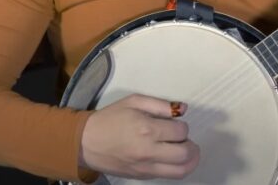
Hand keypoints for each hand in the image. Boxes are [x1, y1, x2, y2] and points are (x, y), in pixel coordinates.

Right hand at [79, 94, 199, 179]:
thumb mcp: (134, 101)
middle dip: (191, 145)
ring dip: (190, 161)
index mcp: (147, 129)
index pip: (180, 131)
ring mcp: (146, 167)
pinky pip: (167, 176)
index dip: (182, 126)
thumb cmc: (110, 118)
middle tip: (186, 140)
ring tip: (189, 152)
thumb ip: (160, 104)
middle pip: (185, 153)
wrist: (86, 142)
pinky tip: (174, 159)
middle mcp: (149, 151)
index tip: (175, 124)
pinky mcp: (142, 176)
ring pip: (180, 171)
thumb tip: (183, 109)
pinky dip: (177, 168)